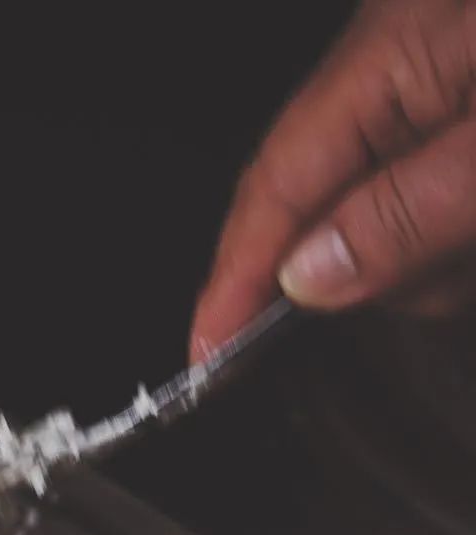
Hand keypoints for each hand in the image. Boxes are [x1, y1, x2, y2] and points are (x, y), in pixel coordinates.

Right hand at [191, 0, 475, 359]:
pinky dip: (453, 236)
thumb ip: (406, 215)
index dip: (233, 279)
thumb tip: (306, 280)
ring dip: (433, 258)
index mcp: (388, 56)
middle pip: (324, 212)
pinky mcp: (456, 120)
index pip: (274, 186)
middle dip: (374, 269)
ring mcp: (429, 95)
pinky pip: (422, 205)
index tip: (206, 355)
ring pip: (381, 223)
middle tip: (451, 266)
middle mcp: (396, 71)